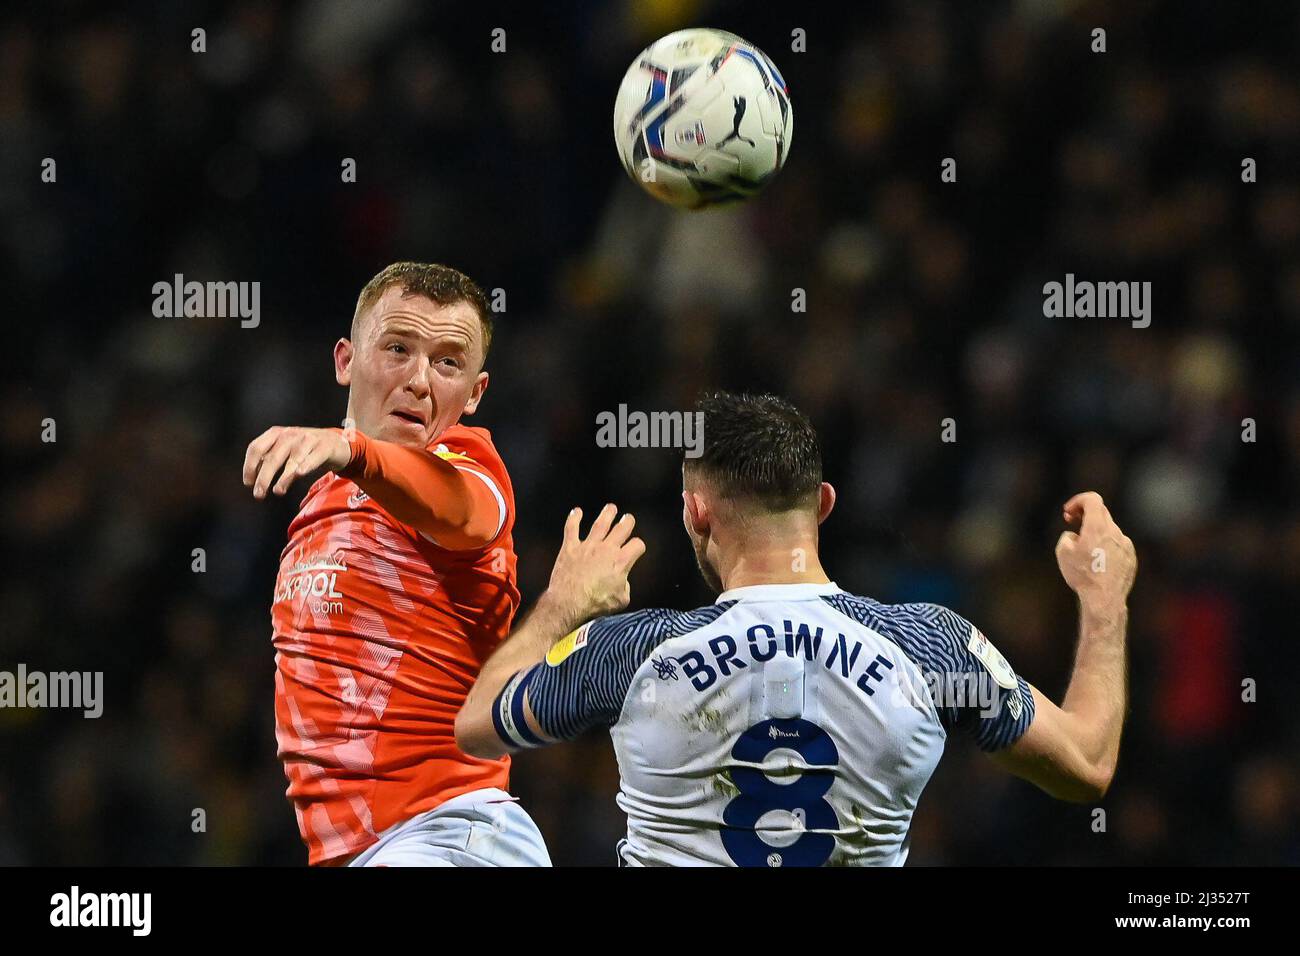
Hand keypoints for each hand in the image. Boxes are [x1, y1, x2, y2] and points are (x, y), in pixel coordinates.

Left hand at [242, 426, 352, 498]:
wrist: (336, 442)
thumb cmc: (307, 449)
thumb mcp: (285, 449)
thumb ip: (270, 459)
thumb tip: (254, 478)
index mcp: (276, 434)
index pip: (256, 448)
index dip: (250, 466)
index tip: (248, 482)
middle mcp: (290, 435)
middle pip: (273, 457)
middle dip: (264, 477)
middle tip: (259, 493)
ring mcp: (308, 440)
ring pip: (292, 459)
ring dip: (284, 477)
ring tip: (278, 491)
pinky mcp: (324, 447)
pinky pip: (313, 458)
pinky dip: (305, 465)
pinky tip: (299, 474)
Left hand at [543, 503, 645, 629]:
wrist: (569, 602)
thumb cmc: (594, 603)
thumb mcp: (620, 600)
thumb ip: (625, 587)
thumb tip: (622, 583)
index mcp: (621, 561)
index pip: (637, 545)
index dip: (639, 546)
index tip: (637, 549)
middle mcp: (606, 549)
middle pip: (621, 528)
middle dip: (627, 521)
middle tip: (628, 518)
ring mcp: (588, 546)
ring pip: (600, 524)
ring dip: (607, 514)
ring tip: (611, 508)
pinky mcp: (570, 547)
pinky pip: (572, 528)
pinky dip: (574, 519)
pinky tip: (576, 512)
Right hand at [1054, 492, 1136, 610]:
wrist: (1104, 598)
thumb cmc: (1082, 575)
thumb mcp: (1062, 551)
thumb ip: (1068, 536)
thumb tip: (1075, 536)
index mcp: (1097, 527)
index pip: (1092, 499)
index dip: (1078, 501)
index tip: (1069, 512)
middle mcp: (1114, 532)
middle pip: (1101, 512)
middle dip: (1085, 514)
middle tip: (1072, 522)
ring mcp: (1125, 544)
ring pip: (1109, 530)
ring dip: (1096, 533)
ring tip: (1086, 551)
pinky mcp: (1131, 556)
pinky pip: (1117, 544)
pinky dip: (1107, 546)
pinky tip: (1099, 563)